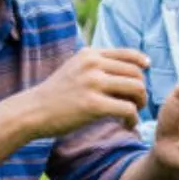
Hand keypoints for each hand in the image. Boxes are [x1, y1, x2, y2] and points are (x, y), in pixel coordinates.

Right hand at [21, 48, 149, 137]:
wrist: (31, 111)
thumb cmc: (56, 94)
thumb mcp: (75, 68)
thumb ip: (97, 64)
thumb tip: (131, 67)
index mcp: (90, 54)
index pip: (128, 54)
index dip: (142, 63)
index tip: (146, 70)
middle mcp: (93, 64)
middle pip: (136, 73)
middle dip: (141, 90)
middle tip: (137, 104)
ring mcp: (93, 83)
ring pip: (137, 89)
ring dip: (140, 104)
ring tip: (133, 114)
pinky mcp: (93, 105)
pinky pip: (127, 109)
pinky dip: (133, 119)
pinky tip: (127, 125)